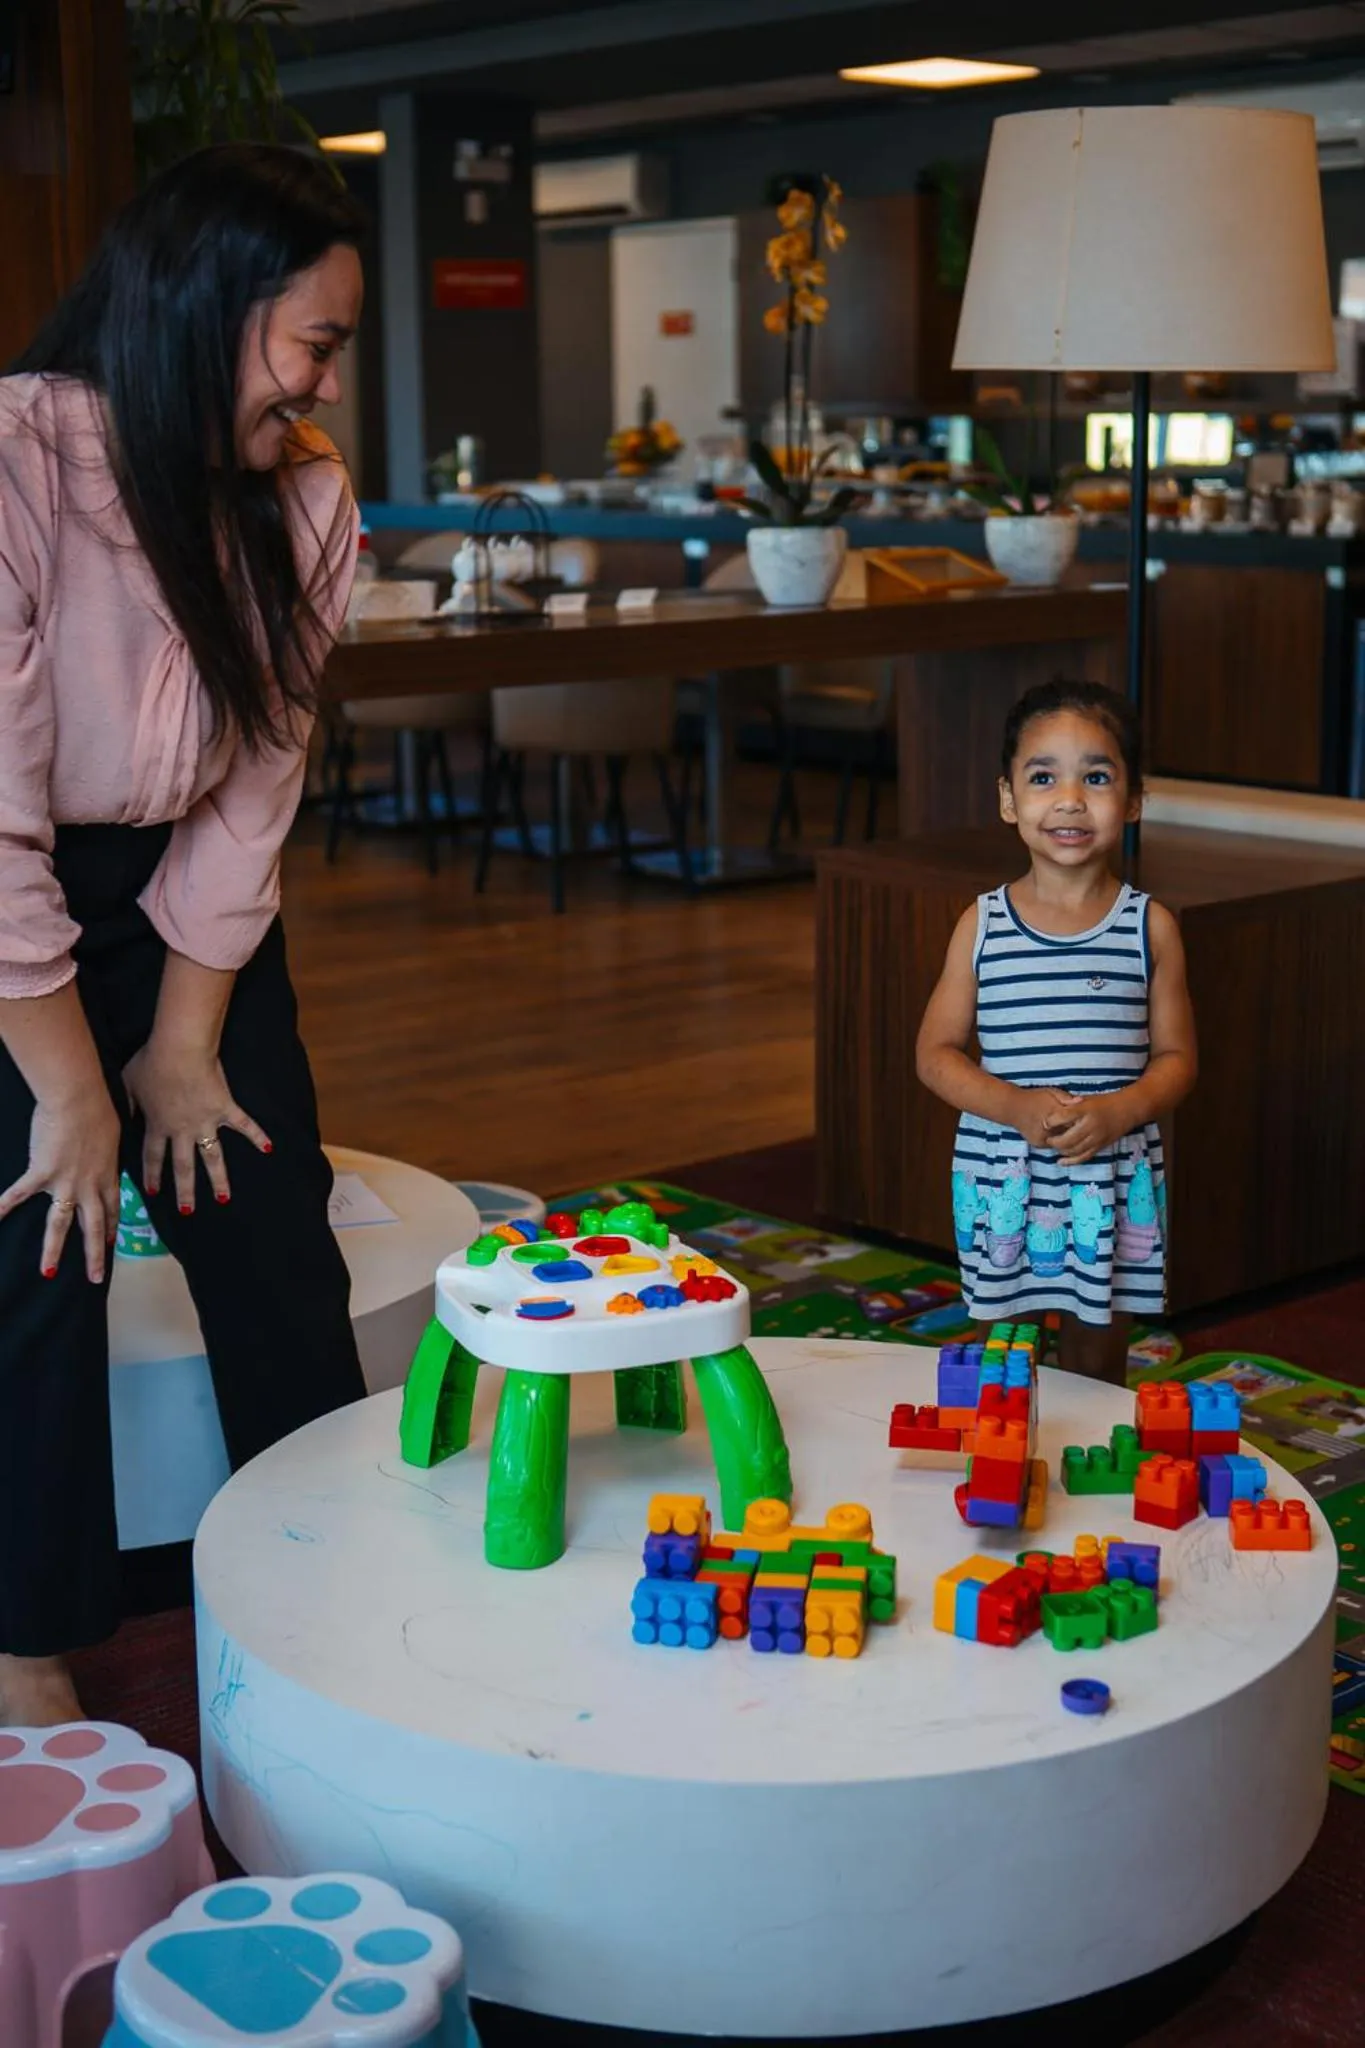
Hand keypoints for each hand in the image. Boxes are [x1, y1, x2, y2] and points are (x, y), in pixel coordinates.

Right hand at [0, 1086, 120, 1281]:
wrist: (78, 1099)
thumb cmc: (98, 1109)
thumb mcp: (113, 1135)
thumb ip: (107, 1151)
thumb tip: (105, 1149)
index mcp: (107, 1175)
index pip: (111, 1209)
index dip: (110, 1227)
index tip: (111, 1243)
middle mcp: (89, 1186)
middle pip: (92, 1227)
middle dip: (95, 1254)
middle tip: (96, 1278)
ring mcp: (64, 1182)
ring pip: (59, 1224)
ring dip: (53, 1250)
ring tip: (48, 1272)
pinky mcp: (41, 1173)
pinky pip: (19, 1194)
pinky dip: (4, 1207)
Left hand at [123, 1038, 270, 1212]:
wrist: (179, 1049)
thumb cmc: (151, 1062)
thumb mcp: (128, 1082)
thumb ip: (127, 1103)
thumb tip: (121, 1116)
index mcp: (158, 1125)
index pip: (153, 1157)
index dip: (152, 1175)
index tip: (152, 1193)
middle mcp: (182, 1130)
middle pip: (183, 1166)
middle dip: (184, 1191)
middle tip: (187, 1211)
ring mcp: (206, 1121)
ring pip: (213, 1157)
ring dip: (218, 1179)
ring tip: (223, 1199)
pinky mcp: (225, 1108)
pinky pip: (244, 1125)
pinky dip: (258, 1136)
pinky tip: (268, 1149)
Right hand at [1009, 1087, 1079, 1149]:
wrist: (1011, 1107)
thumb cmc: (1033, 1098)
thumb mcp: (1051, 1092)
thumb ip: (1066, 1097)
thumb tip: (1081, 1101)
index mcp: (1055, 1115)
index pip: (1076, 1122)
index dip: (1081, 1120)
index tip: (1083, 1117)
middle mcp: (1049, 1129)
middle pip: (1070, 1134)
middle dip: (1075, 1131)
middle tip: (1079, 1126)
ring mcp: (1043, 1139)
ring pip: (1061, 1142)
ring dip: (1066, 1137)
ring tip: (1067, 1129)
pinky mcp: (1038, 1144)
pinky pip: (1052, 1144)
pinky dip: (1056, 1139)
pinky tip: (1056, 1132)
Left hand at [1045, 1092, 1129, 1165]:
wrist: (1126, 1109)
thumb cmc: (1102, 1102)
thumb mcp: (1086, 1099)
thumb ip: (1069, 1105)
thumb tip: (1051, 1112)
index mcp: (1085, 1110)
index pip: (1064, 1116)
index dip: (1051, 1121)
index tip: (1045, 1123)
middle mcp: (1091, 1125)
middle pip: (1067, 1139)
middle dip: (1054, 1141)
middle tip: (1047, 1139)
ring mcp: (1096, 1137)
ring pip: (1074, 1150)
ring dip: (1061, 1150)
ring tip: (1055, 1146)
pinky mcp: (1100, 1146)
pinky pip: (1084, 1157)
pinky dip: (1071, 1161)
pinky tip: (1061, 1161)